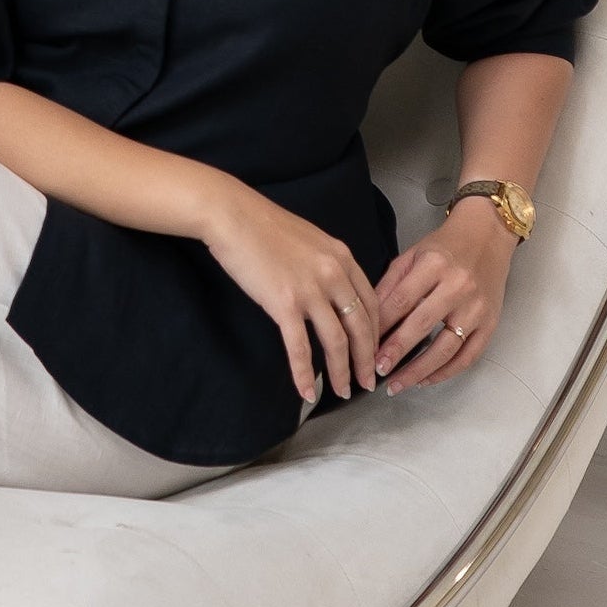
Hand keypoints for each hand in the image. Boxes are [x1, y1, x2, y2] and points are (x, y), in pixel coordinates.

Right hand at [198, 182, 379, 404]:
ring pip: (337, 342)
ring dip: (342, 372)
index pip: (371, 303)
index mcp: (342, 257)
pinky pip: (300, 348)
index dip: (375, 333)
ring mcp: (310, 290)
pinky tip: (307, 392)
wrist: (232, 215)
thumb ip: (326, 264)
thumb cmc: (262, 224)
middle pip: (361, 327)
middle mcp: (334, 274)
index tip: (373, 352)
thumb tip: (329, 290)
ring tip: (343, 392)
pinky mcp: (285, 303)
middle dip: (367, 360)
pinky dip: (305, 374)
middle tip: (368, 382)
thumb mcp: (309, 239)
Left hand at [375, 203, 517, 391]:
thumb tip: (367, 317)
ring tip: (396, 384)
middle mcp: (457, 287)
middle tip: (375, 370)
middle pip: (421, 326)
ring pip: (446, 348)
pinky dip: (446, 372)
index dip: (380, 327)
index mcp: (434, 265)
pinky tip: (426, 379)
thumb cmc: (446, 246)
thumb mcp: (412, 255)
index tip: (363, 345)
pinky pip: (468, 356)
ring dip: (419, 371)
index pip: (400, 302)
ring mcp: (477, 308)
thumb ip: (389, 284)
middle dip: (395, 352)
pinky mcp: (490, 323)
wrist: (488, 235)